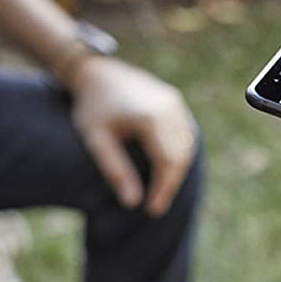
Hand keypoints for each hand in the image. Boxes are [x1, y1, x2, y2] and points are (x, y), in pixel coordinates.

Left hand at [67, 56, 197, 217]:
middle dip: (171, 184)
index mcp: (150, 117)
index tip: (153, 210)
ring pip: (187, 146)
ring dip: (177, 171)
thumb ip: (115, 170)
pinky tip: (166, 169)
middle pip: (181, 156)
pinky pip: (185, 134)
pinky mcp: (175, 101)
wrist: (97, 71)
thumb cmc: (93, 106)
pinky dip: (180, 155)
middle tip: (157, 205)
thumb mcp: (97, 140)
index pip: (167, 161)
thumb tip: (132, 202)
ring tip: (161, 190)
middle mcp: (168, 108)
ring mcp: (174, 102)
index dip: (163, 189)